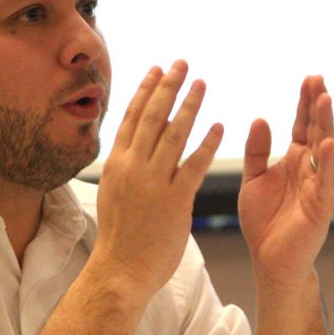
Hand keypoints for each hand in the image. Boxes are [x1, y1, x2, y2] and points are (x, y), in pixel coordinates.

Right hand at [93, 60, 222, 305]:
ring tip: (202, 84)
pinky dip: (207, 143)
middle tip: (182, 63)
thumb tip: (129, 150)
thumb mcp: (113, 194)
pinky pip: (194, 165)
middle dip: (168, 86)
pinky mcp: (175, 200)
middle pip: (153, 117)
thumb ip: (124, 169)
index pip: (132, 118)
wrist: (120, 271)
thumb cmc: (119, 238)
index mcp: (117, 164)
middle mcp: (134, 167)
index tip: (156, 69)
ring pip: (174, 134)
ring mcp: (154, 182)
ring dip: (190, 105)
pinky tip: (220, 126)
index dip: (146, 90)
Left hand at [238, 75, 333, 286]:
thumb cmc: (263, 221)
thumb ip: (257, 151)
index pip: (303, 125)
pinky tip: (326, 141)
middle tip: (318, 79)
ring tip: (325, 99)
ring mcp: (318, 185)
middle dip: (318, 105)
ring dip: (326, 124)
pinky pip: (326, 179)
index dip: (305, 102)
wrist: (268, 260)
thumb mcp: (253, 179)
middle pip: (317, 129)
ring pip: (325, 149)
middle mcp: (310, 168)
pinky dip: (327, 160)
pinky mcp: (321, 205)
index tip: (308, 78)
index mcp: (294, 160)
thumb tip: (261, 118)